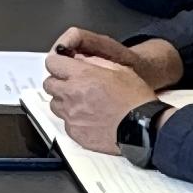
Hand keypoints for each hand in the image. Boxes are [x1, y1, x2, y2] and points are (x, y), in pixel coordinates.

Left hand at [41, 30, 163, 149]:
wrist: (143, 128)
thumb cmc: (135, 99)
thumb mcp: (119, 69)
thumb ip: (94, 62)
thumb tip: (79, 59)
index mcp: (81, 76)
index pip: (52, 63)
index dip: (57, 63)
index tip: (62, 66)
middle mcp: (71, 95)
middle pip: (49, 84)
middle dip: (59, 82)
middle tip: (73, 84)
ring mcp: (71, 116)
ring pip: (55, 104)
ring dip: (64, 101)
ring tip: (82, 103)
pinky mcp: (75, 133)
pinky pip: (65, 123)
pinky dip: (73, 119)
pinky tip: (89, 118)